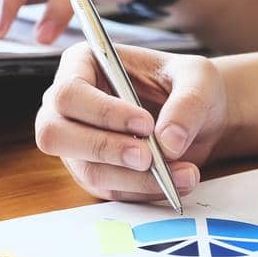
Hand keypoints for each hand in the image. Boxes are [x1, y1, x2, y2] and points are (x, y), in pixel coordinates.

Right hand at [36, 43, 230, 201]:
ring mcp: (77, 144)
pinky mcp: (95, 174)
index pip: (69, 92)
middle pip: (55, 135)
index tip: (145, 124)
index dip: (102, 112)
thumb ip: (188, 103)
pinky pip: (111, 191)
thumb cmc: (189, 85)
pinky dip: (145, 191)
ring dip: (135, 178)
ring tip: (182, 173)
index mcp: (82, 65)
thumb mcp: (199, 79)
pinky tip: (177, 181)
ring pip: (87, 171)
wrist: (202, 118)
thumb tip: (169, 142)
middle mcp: (69, 106)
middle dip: (104, 149)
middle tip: (148, 156)